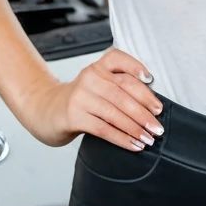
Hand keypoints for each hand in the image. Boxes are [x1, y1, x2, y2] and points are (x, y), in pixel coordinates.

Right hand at [18, 48, 163, 149]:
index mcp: (98, 66)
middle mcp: (89, 77)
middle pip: (123, 92)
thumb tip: (151, 104)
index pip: (119, 60)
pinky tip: (134, 145)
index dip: (136, 67)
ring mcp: (80, 97)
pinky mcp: (74, 116)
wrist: (48, 111)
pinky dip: (122, 138)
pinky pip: (104, 129)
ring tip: (149, 138)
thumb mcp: (98, 84)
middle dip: (144, 110)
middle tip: (158, 125)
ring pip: (115, 112)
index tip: (152, 81)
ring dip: (136, 128)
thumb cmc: (81, 99)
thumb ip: (119, 85)